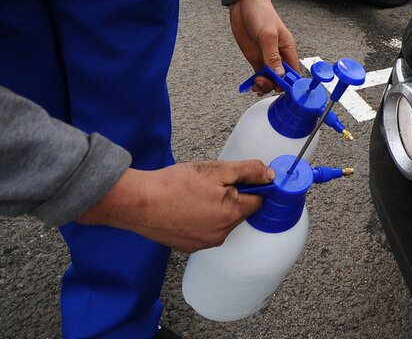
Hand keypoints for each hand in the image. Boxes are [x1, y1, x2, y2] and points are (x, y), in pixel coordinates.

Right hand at [77, 160, 274, 252]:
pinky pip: (205, 230)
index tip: (239, 177)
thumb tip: (270, 175)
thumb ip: (248, 171)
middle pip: (239, 211)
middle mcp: (221, 234)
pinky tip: (185, 206)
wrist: (138, 202)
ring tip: (194, 194)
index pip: (258, 200)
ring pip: (222, 221)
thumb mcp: (217, 170)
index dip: (252, 185)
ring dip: (216, 207)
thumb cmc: (175, 184)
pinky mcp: (188, 246)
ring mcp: (204, 243)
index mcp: (232, 214)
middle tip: (210, 182)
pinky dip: (200, 218)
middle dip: (232, 196)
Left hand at [228, 0, 299, 94]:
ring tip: (256, 83)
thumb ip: (273, 56)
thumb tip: (279, 74)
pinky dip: (257, 82)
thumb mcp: (268, 35)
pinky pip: (259, 75)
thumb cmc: (261, 14)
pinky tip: (253, 84)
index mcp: (287, 49)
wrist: (244, 5)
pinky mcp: (256, 59)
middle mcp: (279, 56)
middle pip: (281, 78)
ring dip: (264, 85)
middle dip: (273, 84)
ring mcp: (267, 58)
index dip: (289, 82)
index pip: (293, 72)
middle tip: (263, 81)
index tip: (279, 86)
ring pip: (270, 79)